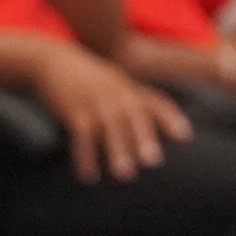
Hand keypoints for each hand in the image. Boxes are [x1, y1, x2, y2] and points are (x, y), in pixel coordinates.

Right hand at [28, 44, 189, 181]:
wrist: (51, 60)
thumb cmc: (83, 76)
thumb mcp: (110, 81)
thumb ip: (127, 98)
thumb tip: (140, 124)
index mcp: (128, 88)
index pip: (156, 102)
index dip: (171, 118)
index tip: (185, 136)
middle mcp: (116, 93)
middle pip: (134, 116)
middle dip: (144, 138)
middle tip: (153, 162)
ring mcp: (94, 100)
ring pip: (110, 127)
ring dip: (117, 151)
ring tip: (124, 175)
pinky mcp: (72, 109)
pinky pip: (81, 134)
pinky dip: (85, 155)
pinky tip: (88, 175)